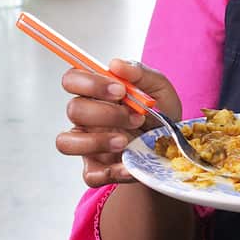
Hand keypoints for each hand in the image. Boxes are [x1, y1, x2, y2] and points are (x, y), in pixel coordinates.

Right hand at [54, 58, 181, 187]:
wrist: (173, 151)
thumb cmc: (161, 116)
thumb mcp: (160, 90)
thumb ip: (141, 73)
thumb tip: (115, 64)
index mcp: (96, 94)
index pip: (72, 79)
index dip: (89, 83)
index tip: (120, 90)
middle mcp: (87, 118)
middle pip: (73, 109)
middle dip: (106, 113)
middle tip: (136, 119)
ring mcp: (88, 145)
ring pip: (66, 142)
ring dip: (97, 141)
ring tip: (126, 142)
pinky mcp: (96, 170)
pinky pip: (89, 175)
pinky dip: (110, 172)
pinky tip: (130, 166)